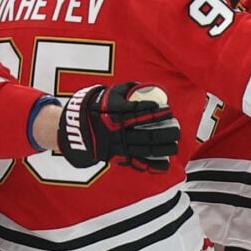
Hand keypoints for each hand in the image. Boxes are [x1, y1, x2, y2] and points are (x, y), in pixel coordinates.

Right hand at [59, 82, 179, 170]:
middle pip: (146, 134)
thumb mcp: (106, 95)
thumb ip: (125, 90)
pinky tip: (166, 164)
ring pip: (144, 149)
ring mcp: (118, 146)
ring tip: (175, 143)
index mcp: (114, 116)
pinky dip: (151, 164)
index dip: (153, 112)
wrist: (73, 129)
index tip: (167, 109)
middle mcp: (117, 132)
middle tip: (177, 128)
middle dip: (164, 132)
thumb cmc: (95, 108)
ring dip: (162, 147)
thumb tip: (142, 86)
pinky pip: (137, 162)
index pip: (137, 113)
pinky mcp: (118, 156)